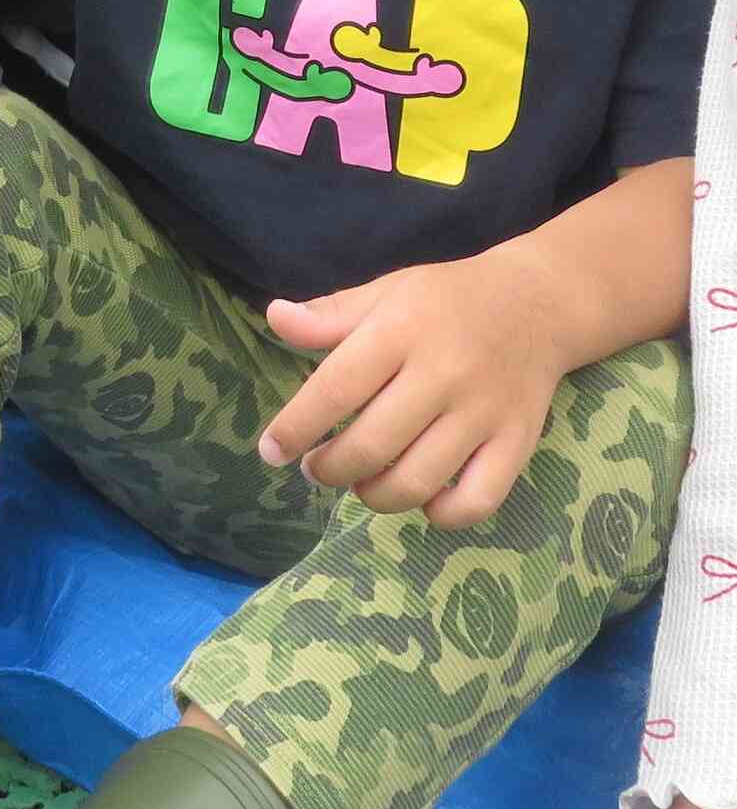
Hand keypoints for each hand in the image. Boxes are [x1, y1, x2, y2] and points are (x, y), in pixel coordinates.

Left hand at [256, 245, 564, 526]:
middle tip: (316, 468)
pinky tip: (422, 499)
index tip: (271, 451)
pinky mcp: (518, 442)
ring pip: (418, 482)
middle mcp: (443, 375)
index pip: (335, 389)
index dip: (295, 428)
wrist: (538, 302)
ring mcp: (484, 413)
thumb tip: (274, 318)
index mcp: (400, 332)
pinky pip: (478, 501)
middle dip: (329, 469)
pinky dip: (442, 515)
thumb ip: (329, 315)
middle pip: (371, 446)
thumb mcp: (384, 294)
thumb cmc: (445, 301)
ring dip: (374, 495)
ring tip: (359, 482)